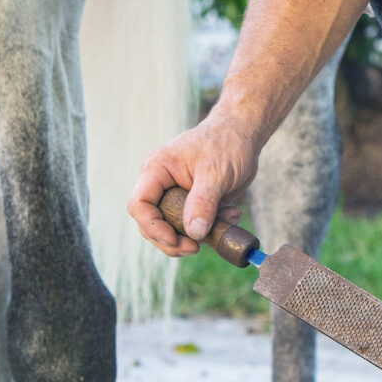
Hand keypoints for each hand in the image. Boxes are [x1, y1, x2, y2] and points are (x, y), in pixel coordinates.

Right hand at [128, 115, 259, 254]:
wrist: (242, 134)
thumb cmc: (226, 143)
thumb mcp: (216, 173)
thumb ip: (203, 201)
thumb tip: (194, 232)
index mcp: (156, 170)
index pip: (139, 205)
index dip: (153, 227)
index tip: (176, 239)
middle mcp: (159, 183)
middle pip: (150, 223)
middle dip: (172, 240)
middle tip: (196, 247)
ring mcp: (173, 194)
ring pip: (170, 228)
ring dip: (194, 236)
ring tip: (223, 224)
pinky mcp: (189, 202)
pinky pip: (190, 225)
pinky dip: (209, 229)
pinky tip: (230, 216)